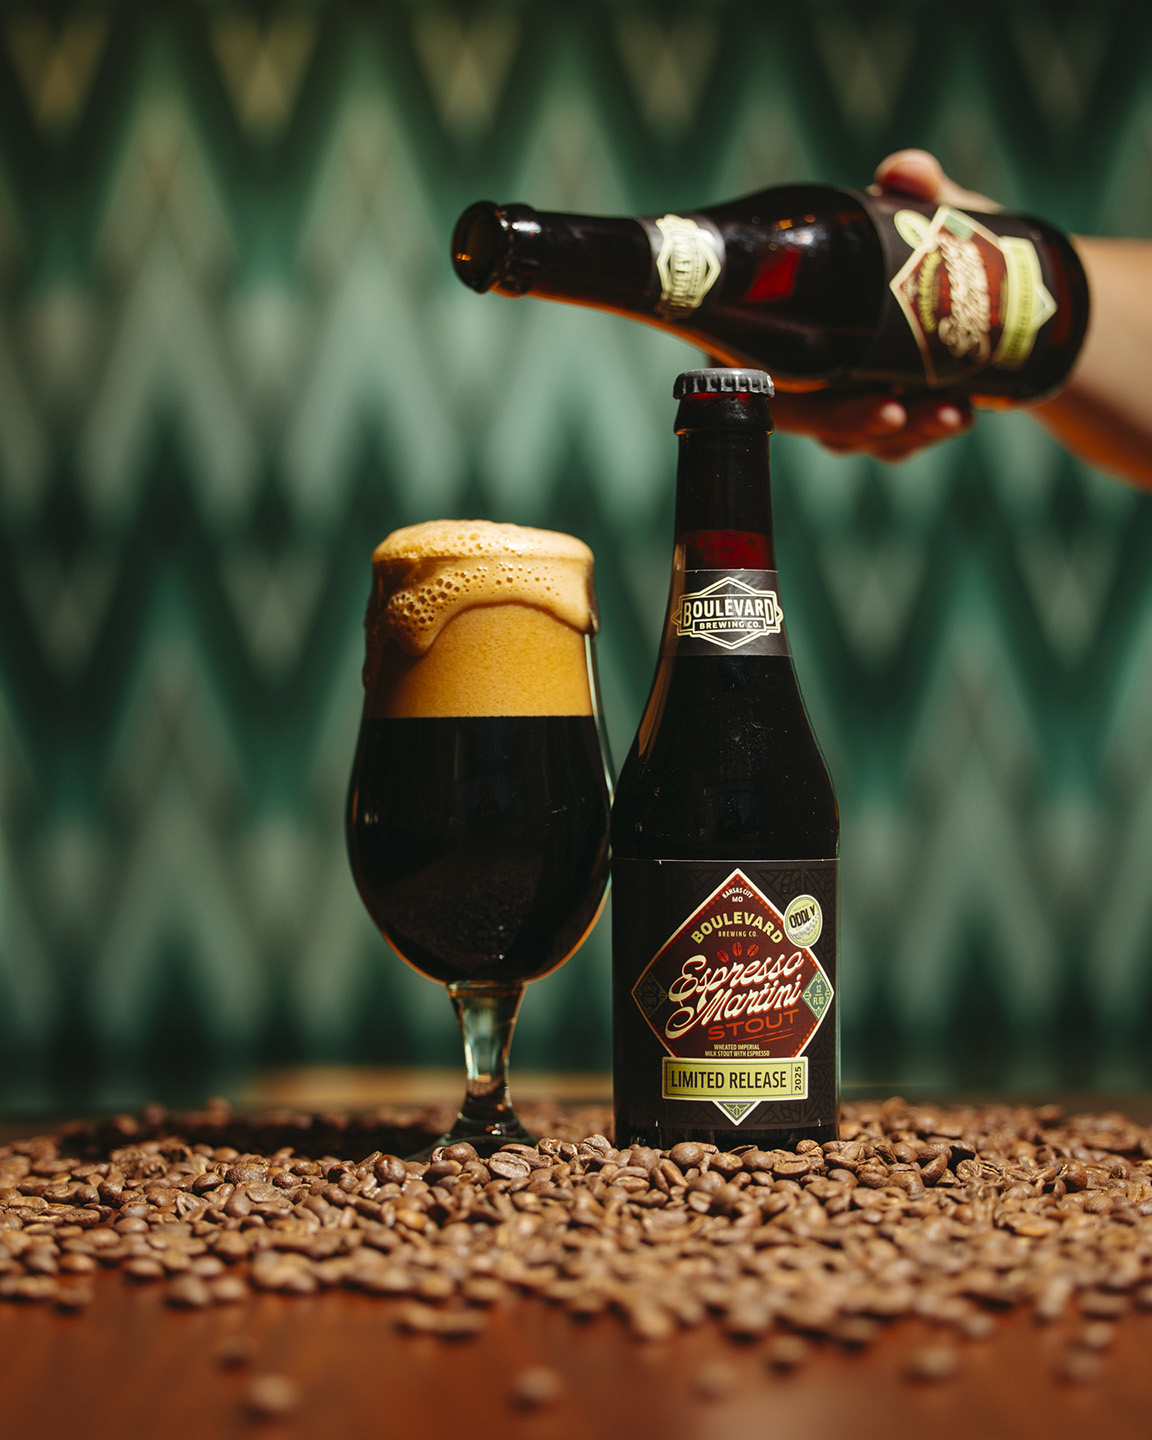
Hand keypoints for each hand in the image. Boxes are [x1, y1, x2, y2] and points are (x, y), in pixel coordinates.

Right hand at [772, 150, 992, 460]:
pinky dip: (923, 433)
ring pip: (849, 435)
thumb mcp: (936, 219)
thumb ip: (917, 193)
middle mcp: (804, 358)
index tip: (837, 392)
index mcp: (787, 309)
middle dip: (850, 423)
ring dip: (898, 434)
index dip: (788, 391)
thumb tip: (904, 170)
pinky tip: (960, 416)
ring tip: (952, 414)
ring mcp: (839, 392)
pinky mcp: (877, 411)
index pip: (763, 366)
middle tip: (897, 413)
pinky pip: (888, 440)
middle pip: (804, 415)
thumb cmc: (944, 244)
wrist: (1005, 287)